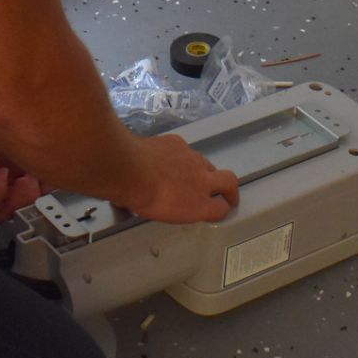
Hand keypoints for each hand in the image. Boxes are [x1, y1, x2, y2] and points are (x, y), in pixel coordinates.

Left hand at [119, 134, 239, 223]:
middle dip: (228, 187)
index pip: (221, 208)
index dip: (224, 208)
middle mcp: (201, 180)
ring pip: (206, 163)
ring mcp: (191, 158)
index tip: (222, 208)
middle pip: (228, 180)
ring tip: (187, 174)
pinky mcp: (177, 142)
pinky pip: (184, 150)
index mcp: (198, 204)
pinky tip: (166, 157)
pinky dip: (180, 156)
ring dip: (202, 170)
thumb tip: (167, 205)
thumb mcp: (159, 215)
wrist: (129, 168)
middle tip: (224, 192)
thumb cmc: (140, 198)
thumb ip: (174, 209)